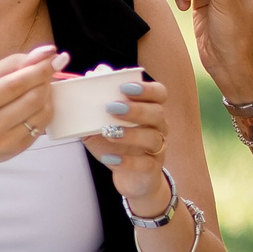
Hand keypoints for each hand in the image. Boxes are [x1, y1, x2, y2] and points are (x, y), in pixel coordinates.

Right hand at [0, 46, 64, 171]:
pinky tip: (38, 103)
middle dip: (45, 80)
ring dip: (48, 95)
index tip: (56, 56)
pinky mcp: (17, 150)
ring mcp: (4, 142)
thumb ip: (10, 64)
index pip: (15, 84)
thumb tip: (43, 54)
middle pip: (32, 98)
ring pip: (42, 113)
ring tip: (41, 86)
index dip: (40, 69)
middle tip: (46, 71)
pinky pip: (42, 126)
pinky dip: (45, 110)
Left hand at [77, 64, 172, 211]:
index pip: (159, 93)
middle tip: (112, 108)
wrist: (130, 178)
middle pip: (157, 113)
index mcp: (151, 111)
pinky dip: (126, 161)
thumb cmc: (117, 145)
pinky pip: (144, 164)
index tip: (125, 87)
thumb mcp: (104, 123)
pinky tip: (109, 158)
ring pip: (152, 138)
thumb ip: (98, 101)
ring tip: (108, 132)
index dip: (146, 89)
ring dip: (130, 134)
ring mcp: (157, 149)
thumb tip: (93, 73)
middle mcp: (159, 128)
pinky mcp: (151, 169)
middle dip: (136, 109)